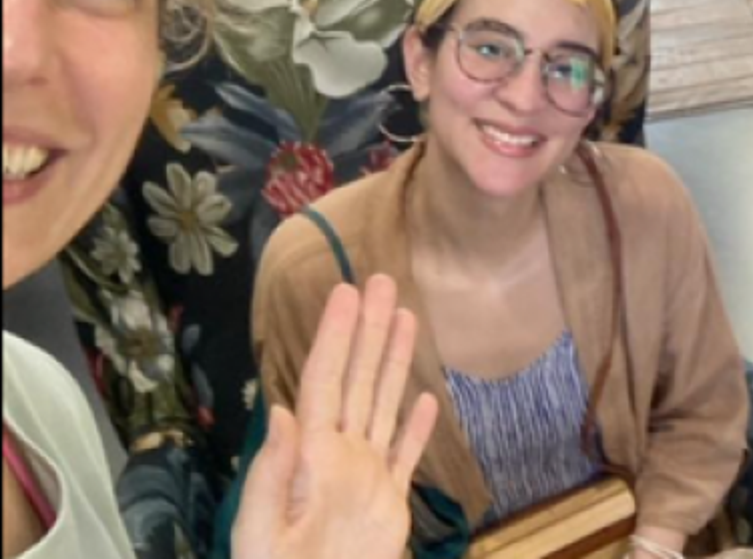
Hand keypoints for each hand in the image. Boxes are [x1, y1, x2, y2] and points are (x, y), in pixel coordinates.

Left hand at [232, 275, 438, 558]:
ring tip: (407, 318)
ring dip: (394, 362)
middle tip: (383, 282)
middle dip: (370, 331)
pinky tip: (426, 401)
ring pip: (384, 406)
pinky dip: (417, 428)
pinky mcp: (388, 503)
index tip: (346, 293)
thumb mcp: (263, 532)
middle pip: (359, 381)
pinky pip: (405, 457)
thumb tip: (282, 409)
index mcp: (311, 457)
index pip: (326, 382)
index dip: (335, 337)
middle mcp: (340, 455)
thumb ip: (273, 474)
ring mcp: (367, 477)